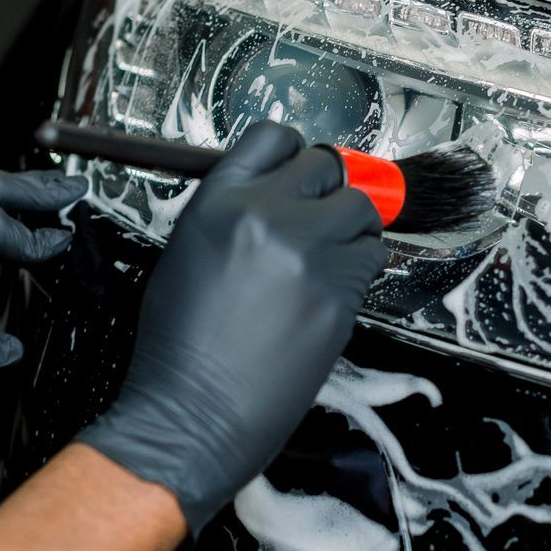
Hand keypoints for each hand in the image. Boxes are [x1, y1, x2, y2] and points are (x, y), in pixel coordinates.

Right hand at [78, 123, 386, 531]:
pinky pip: (371, 257)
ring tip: (330, 254)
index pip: (273, 137)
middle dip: (327, 190)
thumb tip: (274, 193)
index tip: (299, 171)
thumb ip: (231, 211)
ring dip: (352, 226)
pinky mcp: (340, 294)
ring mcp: (308, 254)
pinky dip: (360, 266)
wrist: (193, 413)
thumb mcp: (186, 253)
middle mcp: (266, 216)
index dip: (292, 154)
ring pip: (361, 209)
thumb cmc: (179, 346)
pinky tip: (333, 288)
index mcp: (219, 202)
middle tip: (319, 217)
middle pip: (327, 167)